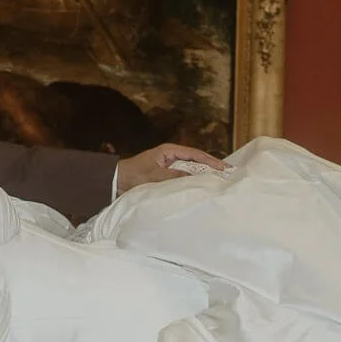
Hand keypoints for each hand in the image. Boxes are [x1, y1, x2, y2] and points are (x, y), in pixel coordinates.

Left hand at [112, 143, 228, 193]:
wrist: (114, 182)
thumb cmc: (133, 175)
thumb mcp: (155, 176)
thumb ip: (176, 176)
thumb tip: (196, 178)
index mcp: (169, 151)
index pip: (195, 154)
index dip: (210, 161)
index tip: (224, 169)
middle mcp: (170, 157)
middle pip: (195, 161)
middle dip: (210, 168)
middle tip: (226, 176)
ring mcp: (168, 167)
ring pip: (189, 171)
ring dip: (201, 177)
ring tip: (217, 183)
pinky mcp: (164, 177)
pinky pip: (182, 179)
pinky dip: (191, 183)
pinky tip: (199, 190)